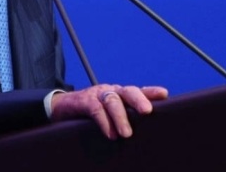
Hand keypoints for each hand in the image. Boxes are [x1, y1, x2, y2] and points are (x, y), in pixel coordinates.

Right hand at [49, 84, 167, 138]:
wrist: (60, 107)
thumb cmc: (89, 114)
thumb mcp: (108, 114)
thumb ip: (123, 119)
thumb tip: (145, 134)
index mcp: (119, 94)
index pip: (138, 90)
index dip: (151, 92)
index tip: (164, 94)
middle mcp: (111, 91)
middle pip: (128, 91)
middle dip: (139, 99)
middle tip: (147, 112)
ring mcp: (97, 94)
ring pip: (112, 100)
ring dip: (120, 116)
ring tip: (126, 134)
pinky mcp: (83, 101)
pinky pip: (95, 109)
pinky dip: (104, 121)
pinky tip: (109, 133)